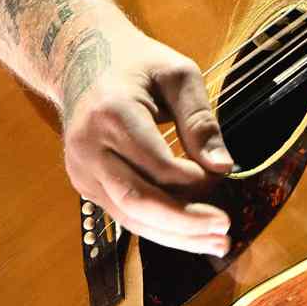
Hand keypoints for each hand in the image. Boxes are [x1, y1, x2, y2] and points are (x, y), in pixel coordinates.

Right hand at [59, 21, 235, 255]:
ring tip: (216, 244)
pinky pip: (123, 213)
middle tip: (225, 232)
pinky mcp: (85, 184)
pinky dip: (158, 227)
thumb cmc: (137, 64)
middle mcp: (89, 148)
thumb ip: (200, 119)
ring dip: (174, 235)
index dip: (192, 180)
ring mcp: (82, 170)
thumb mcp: (177, 74)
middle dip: (184, 221)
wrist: (81, 61)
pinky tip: (190, 234)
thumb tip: (223, 166)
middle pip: (137, 199)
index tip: (225, 178)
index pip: (155, 162)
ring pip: (128, 216)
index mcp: (112, 114)